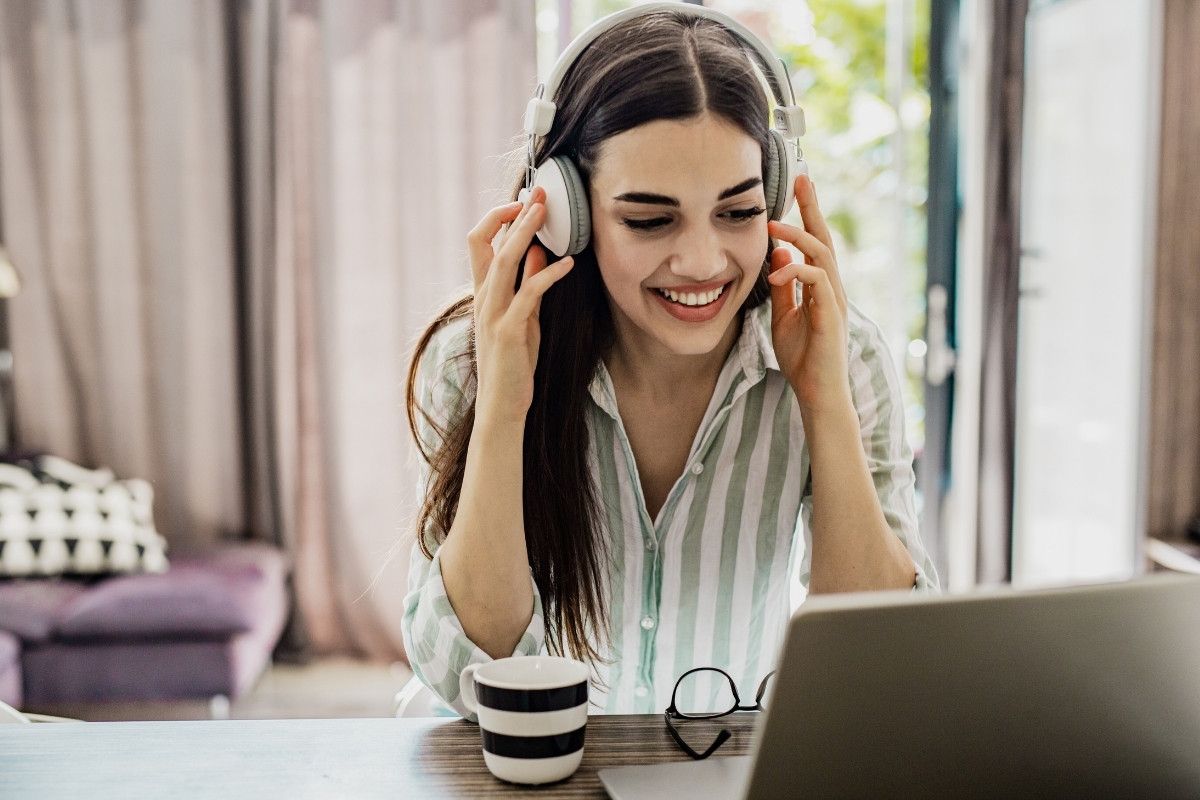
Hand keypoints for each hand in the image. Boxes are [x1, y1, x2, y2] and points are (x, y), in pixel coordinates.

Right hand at [467, 185, 574, 423]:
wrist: (502, 407)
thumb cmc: (513, 364)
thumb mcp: (523, 318)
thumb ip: (527, 284)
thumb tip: (539, 251)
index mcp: (482, 294)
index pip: (479, 242)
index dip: (499, 218)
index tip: (524, 202)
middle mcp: (483, 299)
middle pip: (486, 243)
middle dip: (513, 214)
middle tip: (539, 192)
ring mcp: (493, 315)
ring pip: (503, 262)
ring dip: (524, 232)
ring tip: (546, 211)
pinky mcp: (509, 332)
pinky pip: (528, 294)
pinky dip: (548, 274)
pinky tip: (568, 263)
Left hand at [765, 174, 851, 416]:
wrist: (817, 392)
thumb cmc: (803, 359)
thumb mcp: (783, 317)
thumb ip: (783, 287)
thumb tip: (779, 255)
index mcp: (822, 286)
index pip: (816, 242)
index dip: (808, 214)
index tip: (799, 187)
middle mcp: (833, 288)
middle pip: (826, 238)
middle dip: (813, 208)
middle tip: (803, 179)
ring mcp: (835, 301)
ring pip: (823, 256)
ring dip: (799, 237)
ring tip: (775, 226)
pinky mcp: (831, 316)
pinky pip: (818, 283)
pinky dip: (797, 272)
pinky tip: (777, 274)